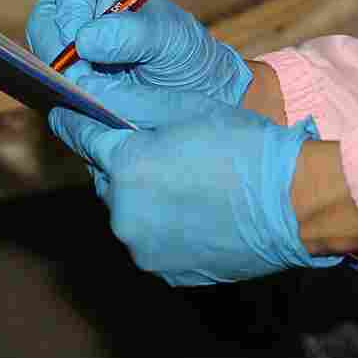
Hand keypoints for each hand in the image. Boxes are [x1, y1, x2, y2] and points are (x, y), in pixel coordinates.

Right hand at [26, 0, 251, 109]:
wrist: (194, 95)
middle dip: (59, 48)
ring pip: (43, 54)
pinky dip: (67, 96)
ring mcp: (67, 45)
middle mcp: (78, 8)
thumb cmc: (184, 52)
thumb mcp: (169, 37)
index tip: (79, 35)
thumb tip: (85, 40)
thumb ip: (130, 34)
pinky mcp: (67, 79)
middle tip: (81, 76)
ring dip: (63, 76)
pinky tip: (88, 105)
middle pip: (46, 17)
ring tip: (94, 93)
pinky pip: (52, 85)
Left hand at [50, 89, 341, 286]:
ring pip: (127, 210)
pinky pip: (150, 239)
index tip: (64, 111)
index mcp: (126, 165)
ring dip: (142, 193)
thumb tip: (81, 87)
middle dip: (120, 160)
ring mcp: (144, 247)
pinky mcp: (166, 270)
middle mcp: (124, 212)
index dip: (74, 119)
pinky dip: (162, 223)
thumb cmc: (242, 144)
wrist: (293, 203)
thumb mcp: (183, 106)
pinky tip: (194, 208)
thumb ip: (125, 99)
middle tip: (153, 145)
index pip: (81, 135)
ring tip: (182, 178)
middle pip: (106, 177)